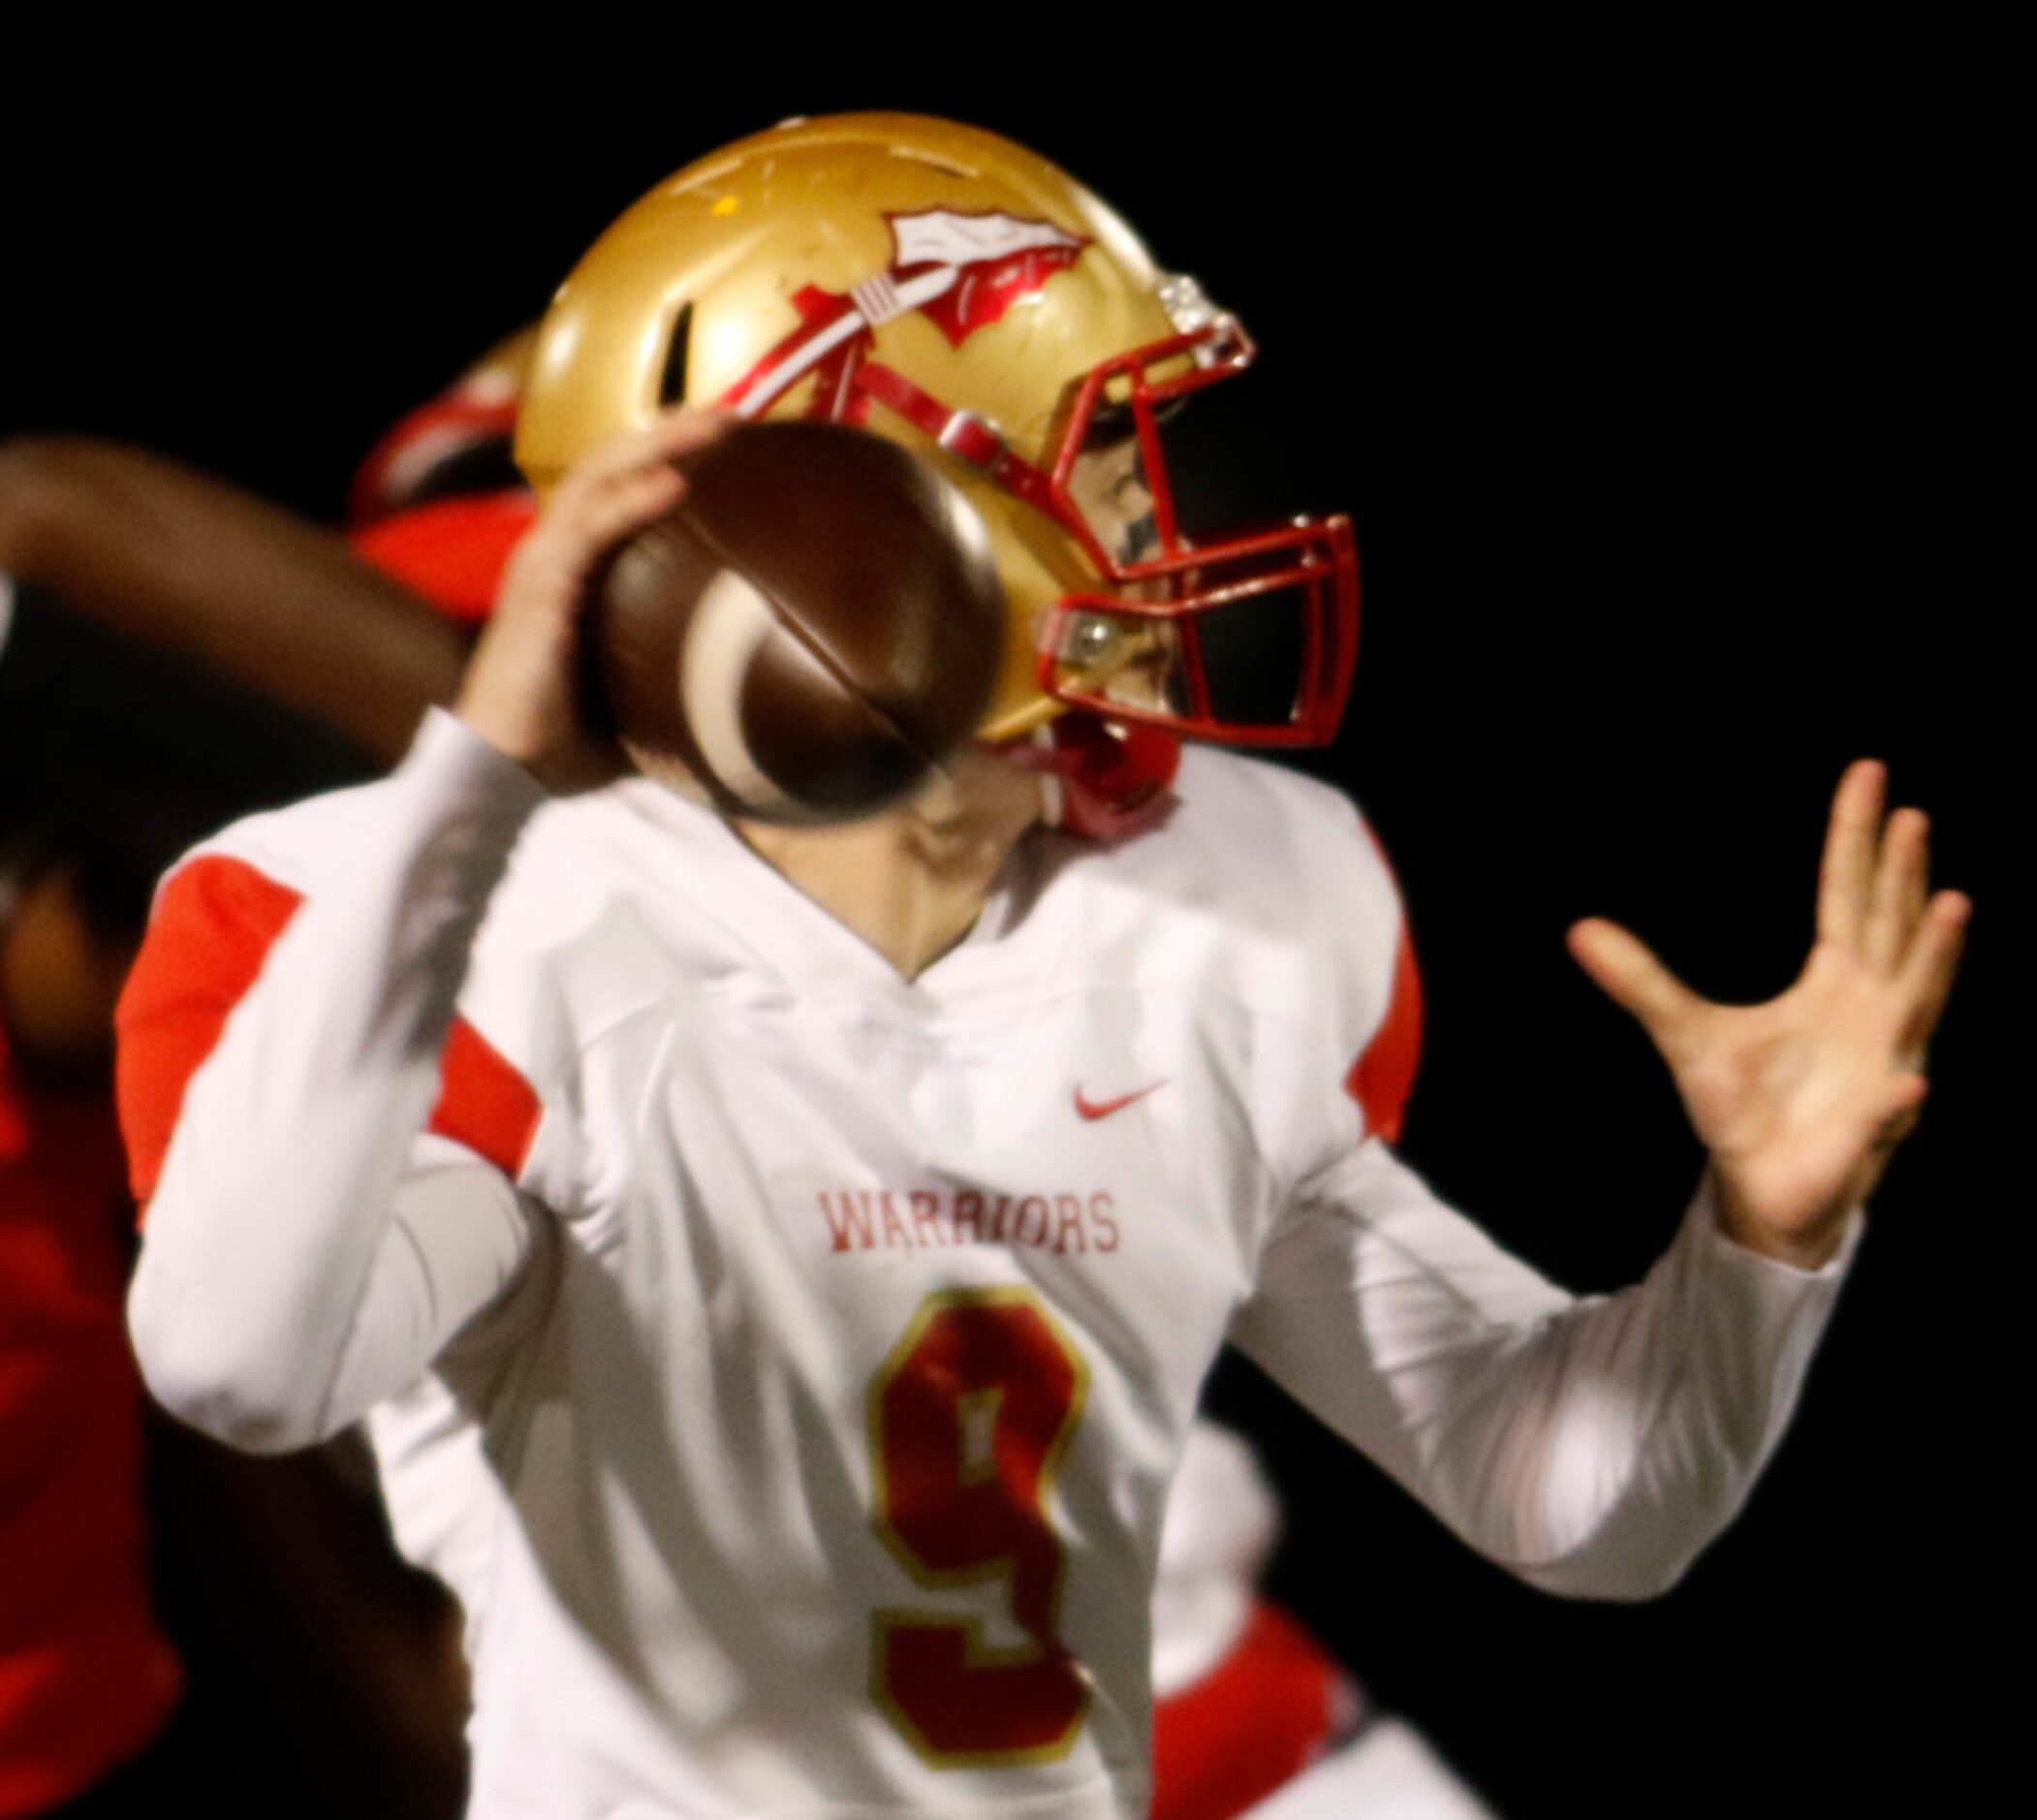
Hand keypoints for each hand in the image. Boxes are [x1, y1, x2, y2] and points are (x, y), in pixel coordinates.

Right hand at [455, 408, 730, 789]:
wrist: (503, 770)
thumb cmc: (564, 744)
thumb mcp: (636, 701)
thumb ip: (677, 683)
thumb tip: (746, 701)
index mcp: (570, 570)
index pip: (615, 492)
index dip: (662, 456)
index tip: (724, 443)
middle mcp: (552, 552)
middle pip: (611, 465)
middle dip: (670, 430)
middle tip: (731, 413)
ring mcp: (543, 563)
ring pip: (600, 477)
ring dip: (659, 443)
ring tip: (715, 423)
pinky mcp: (540, 587)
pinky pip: (591, 528)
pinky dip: (634, 499)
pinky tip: (678, 481)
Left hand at [1567, 761, 1969, 1268]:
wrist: (1763, 1185)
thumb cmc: (1742, 1105)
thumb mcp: (1683, 1033)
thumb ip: (1641, 981)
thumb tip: (1579, 929)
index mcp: (1834, 981)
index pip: (1847, 894)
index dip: (1855, 839)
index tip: (1869, 775)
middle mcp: (1873, 1009)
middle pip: (1890, 928)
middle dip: (1902, 877)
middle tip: (1912, 814)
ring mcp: (1884, 1063)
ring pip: (1917, 1002)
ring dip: (1936, 958)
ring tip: (1954, 904)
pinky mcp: (1872, 1125)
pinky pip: (1888, 1111)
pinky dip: (1899, 1099)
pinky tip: (1907, 1083)